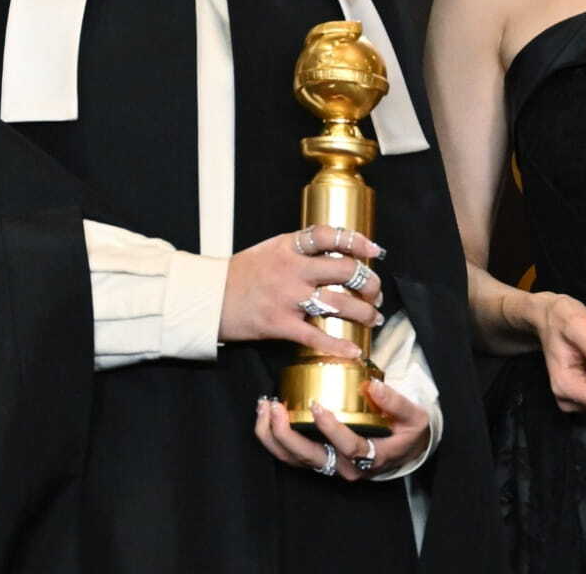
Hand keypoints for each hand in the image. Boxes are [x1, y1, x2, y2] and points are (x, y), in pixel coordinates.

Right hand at [220, 224, 384, 358]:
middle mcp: (292, 269)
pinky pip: (316, 335)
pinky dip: (338, 345)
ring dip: (363, 312)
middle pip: (344, 270)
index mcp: (290, 247)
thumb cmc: (243, 274)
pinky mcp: (279, 324)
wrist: (209, 298)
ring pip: (338, 303)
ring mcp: (286, 297)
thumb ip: (302, 249)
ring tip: (373, 317)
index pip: (330, 235)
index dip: (357, 241)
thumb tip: (338, 251)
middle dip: (369, 282)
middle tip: (376, 292)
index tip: (375, 251)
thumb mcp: (271, 249)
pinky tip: (353, 350)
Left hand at [253, 381, 430, 478]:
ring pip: (294, 460)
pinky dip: (274, 438)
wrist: (404, 451)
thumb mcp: (414, 417)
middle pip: (310, 457)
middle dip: (287, 434)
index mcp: (371, 457)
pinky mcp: (319, 461)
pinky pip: (291, 456)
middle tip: (275, 408)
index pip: (348, 446)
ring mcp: (330, 467)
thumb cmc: (407, 433)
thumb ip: (396, 402)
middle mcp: (347, 467)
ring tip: (264, 408)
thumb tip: (374, 385)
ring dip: (273, 437)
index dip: (331, 428)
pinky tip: (267, 415)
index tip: (317, 406)